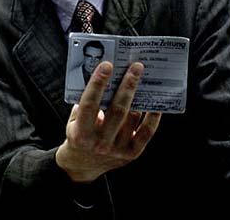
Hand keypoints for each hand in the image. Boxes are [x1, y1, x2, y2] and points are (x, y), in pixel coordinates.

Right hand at [55, 62, 161, 182]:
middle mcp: (100, 142)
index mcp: (81, 133)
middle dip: (127, 85)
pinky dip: (152, 117)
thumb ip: (85, 103)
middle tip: (136, 67)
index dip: (98, 83)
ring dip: (139, 96)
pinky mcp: (132, 154)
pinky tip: (155, 103)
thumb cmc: (78, 134)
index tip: (107, 65)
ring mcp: (117, 150)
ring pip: (132, 118)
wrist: (83, 165)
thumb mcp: (74, 120)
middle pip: (117, 110)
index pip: (90, 104)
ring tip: (144, 79)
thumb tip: (104, 78)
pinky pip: (146, 132)